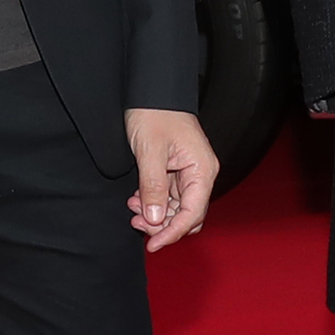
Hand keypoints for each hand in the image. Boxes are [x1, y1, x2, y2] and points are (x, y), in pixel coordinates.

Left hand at [123, 107, 215, 249]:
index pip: (193, 213)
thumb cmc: (154, 113)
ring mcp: (189, 172)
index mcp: (202, 169)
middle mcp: (200, 173)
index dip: (172, 233)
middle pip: (188, 215)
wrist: (151, 89)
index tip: (153, 244)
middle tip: (136, 224)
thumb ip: (153, 188)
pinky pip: (169, 196)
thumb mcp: (150, 152)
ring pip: (177, 208)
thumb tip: (156, 220)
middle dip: (163, 225)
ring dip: (156, 215)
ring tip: (132, 209)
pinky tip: (136, 199)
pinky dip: (153, 202)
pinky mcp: (176, 169)